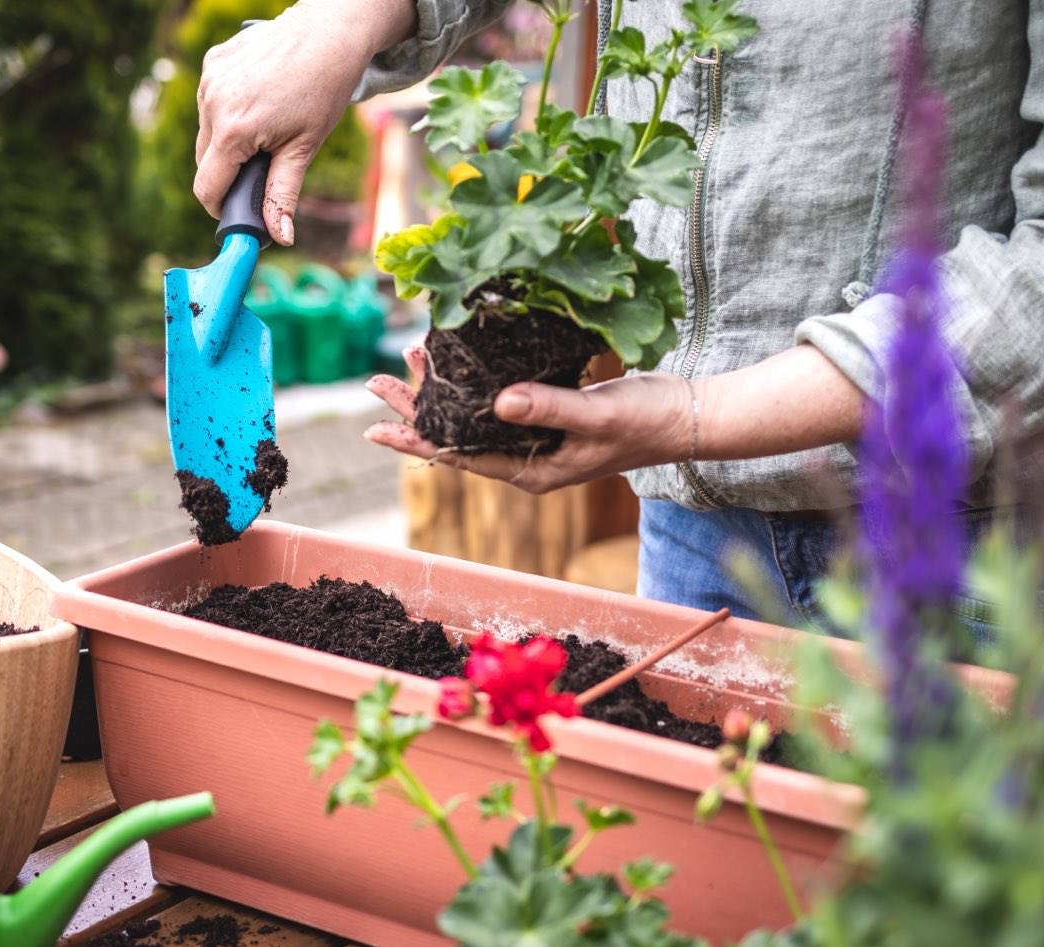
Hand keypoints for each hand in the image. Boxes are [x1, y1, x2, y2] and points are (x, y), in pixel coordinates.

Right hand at [194, 0, 414, 245]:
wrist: (329, 32)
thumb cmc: (323, 89)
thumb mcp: (304, 149)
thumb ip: (283, 195)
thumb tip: (280, 238)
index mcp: (233, 131)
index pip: (207, 187)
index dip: (222, 207)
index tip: (238, 211)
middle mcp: (212, 103)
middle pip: (205, 161)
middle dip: (229, 172)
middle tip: (263, 166)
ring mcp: (209, 79)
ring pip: (207, 131)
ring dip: (228, 140)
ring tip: (266, 128)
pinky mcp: (213, 62)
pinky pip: (211, 101)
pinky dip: (228, 111)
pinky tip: (258, 101)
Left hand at [364, 347, 692, 493]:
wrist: (688, 415)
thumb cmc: (647, 421)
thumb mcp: (596, 415)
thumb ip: (547, 408)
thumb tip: (496, 402)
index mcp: (532, 472)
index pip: (459, 457)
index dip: (416, 439)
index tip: (376, 425)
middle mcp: (527, 460)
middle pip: (458, 436)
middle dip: (416, 409)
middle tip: (374, 381)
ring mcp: (538, 439)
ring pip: (475, 416)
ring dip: (443, 390)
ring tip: (409, 361)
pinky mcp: (549, 415)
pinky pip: (499, 400)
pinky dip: (474, 380)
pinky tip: (459, 359)